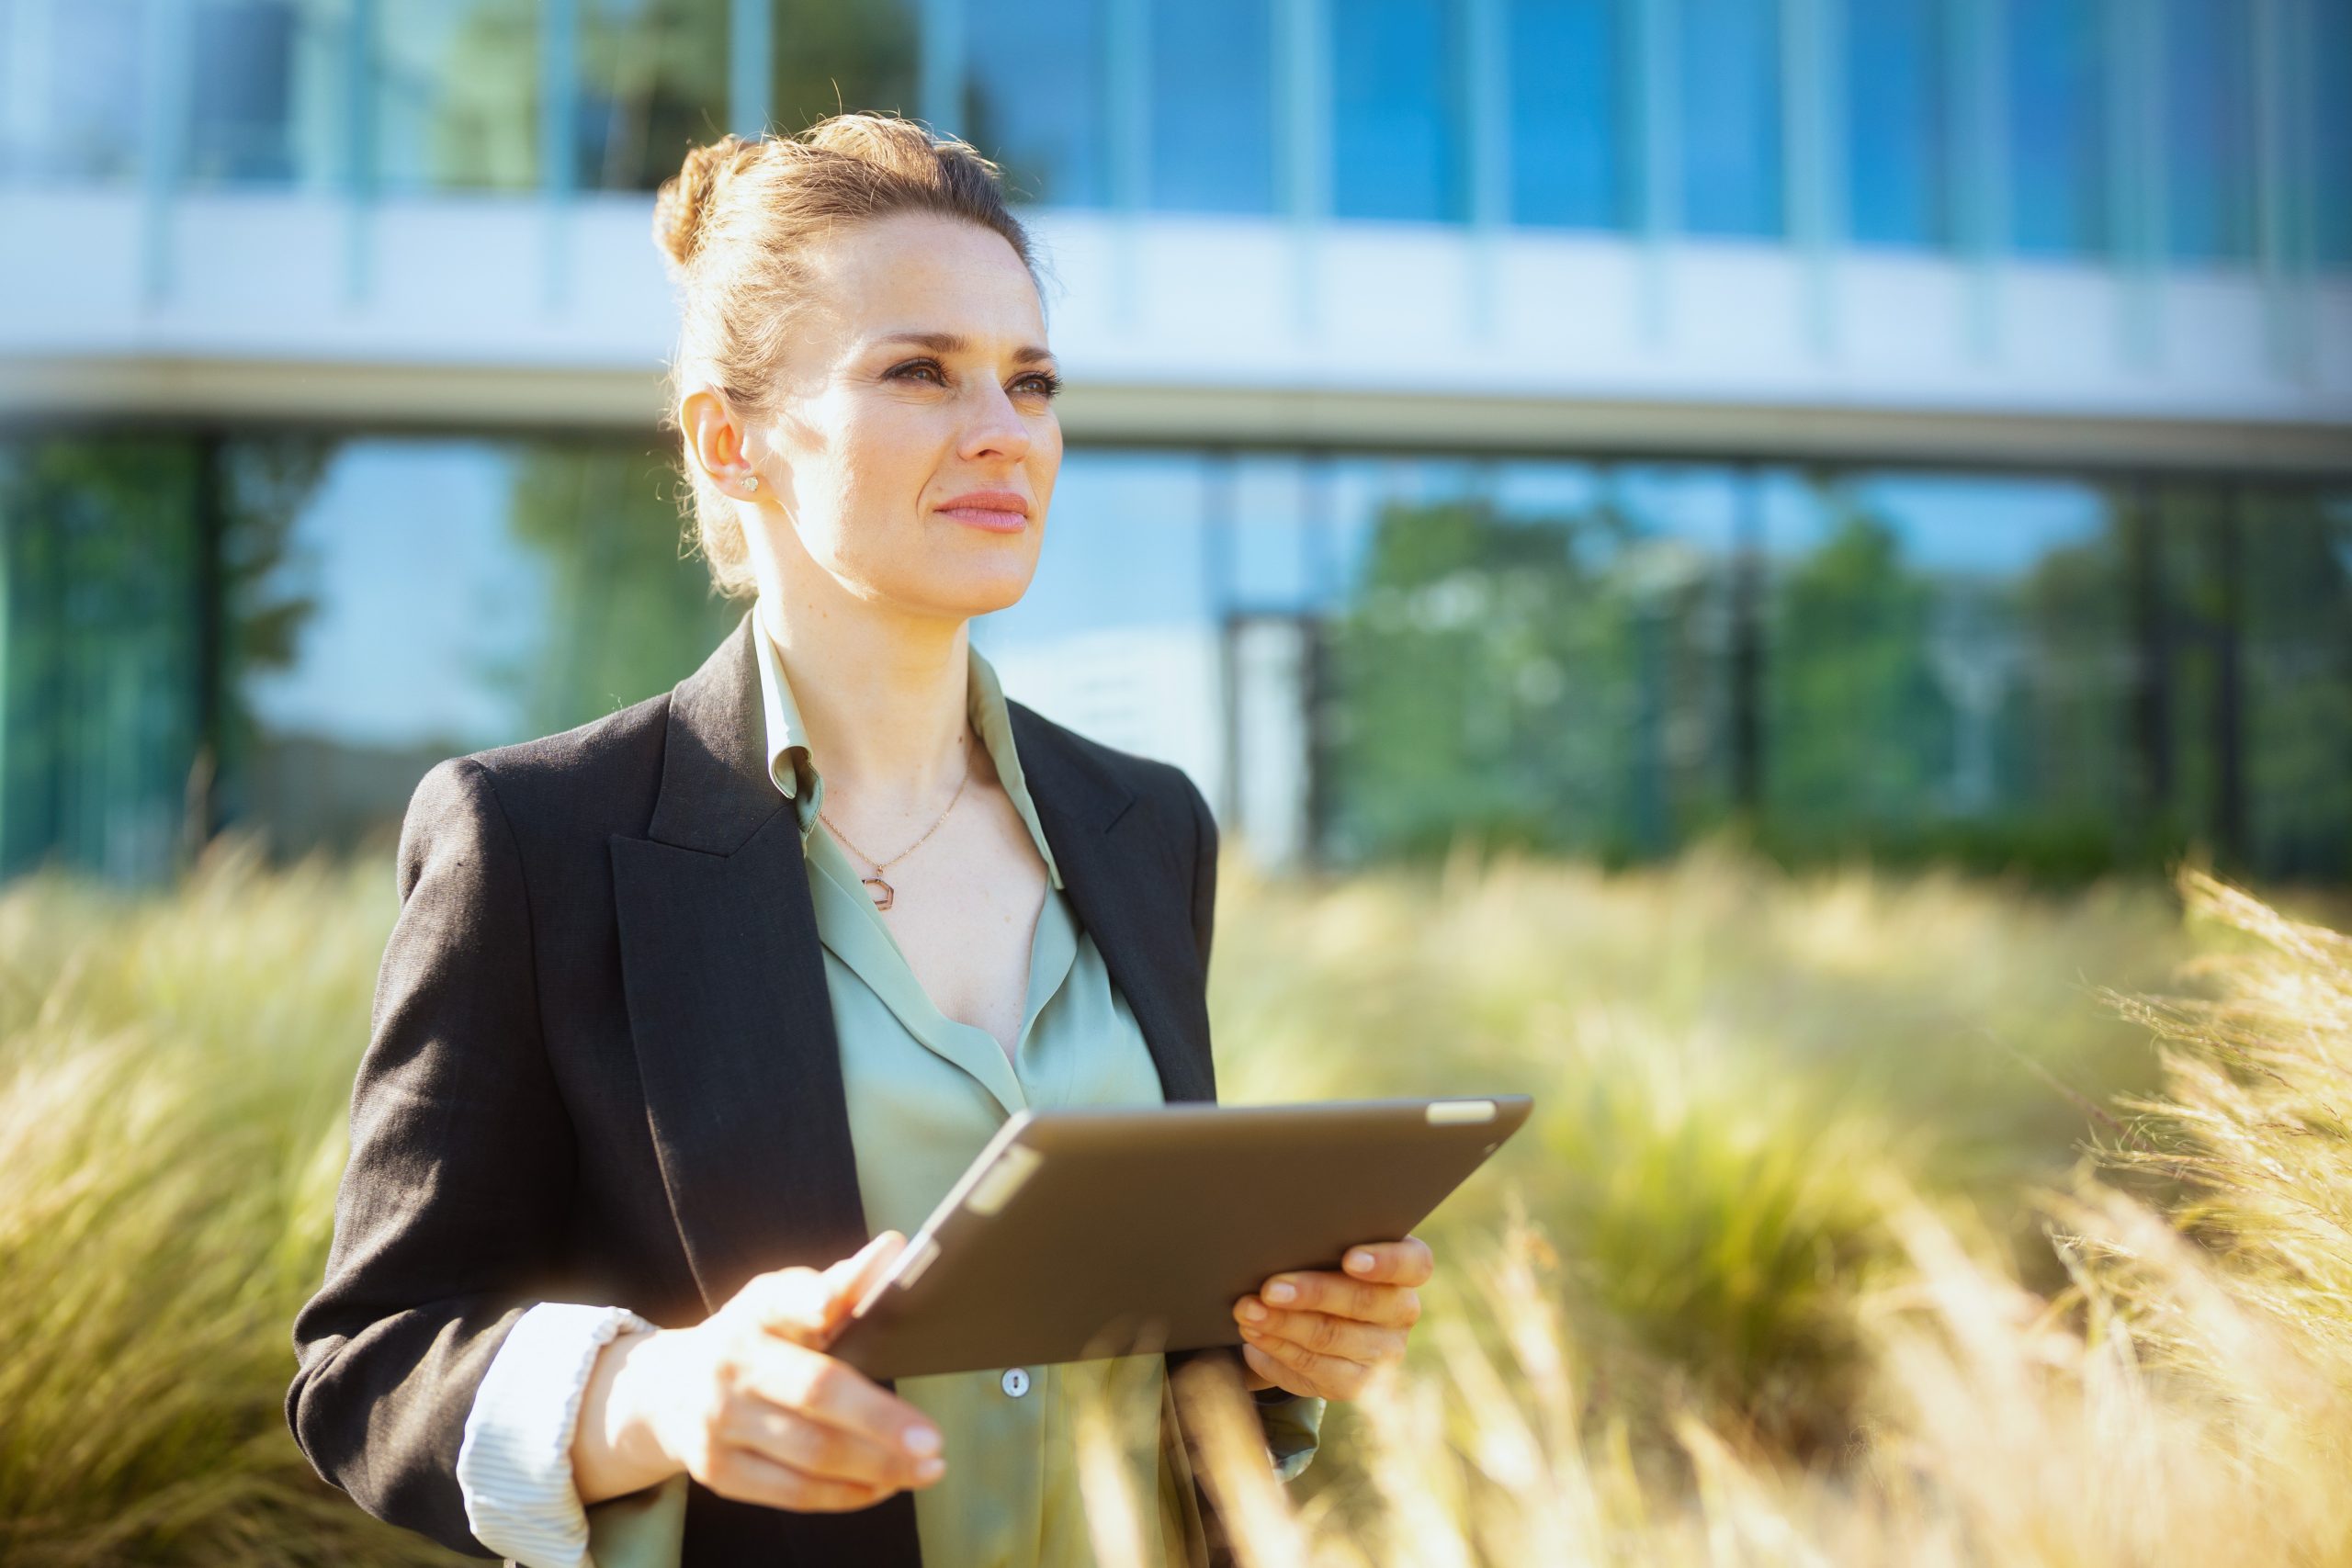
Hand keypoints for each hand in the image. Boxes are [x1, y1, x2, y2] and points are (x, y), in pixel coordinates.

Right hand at [578, 1231, 947, 1511]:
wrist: (665, 1391)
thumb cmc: (753, 1339)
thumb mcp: (783, 1302)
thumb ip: (839, 1283)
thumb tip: (892, 1250)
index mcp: (753, 1312)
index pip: (783, 1300)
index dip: (811, 1299)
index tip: (833, 1304)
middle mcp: (729, 1364)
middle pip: (813, 1392)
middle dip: (879, 1419)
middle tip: (933, 1441)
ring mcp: (718, 1422)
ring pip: (810, 1453)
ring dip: (877, 1467)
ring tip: (925, 1470)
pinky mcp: (718, 1471)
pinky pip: (793, 1492)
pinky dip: (846, 1494)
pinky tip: (884, 1487)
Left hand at [1231, 1235, 1433, 1401]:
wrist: (1313, 1316)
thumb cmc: (1320, 1265)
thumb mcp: (1328, 1250)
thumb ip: (1321, 1242)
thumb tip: (1280, 1240)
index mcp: (1407, 1268)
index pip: (1414, 1263)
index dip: (1384, 1262)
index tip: (1349, 1259)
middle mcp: (1402, 1311)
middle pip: (1363, 1302)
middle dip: (1311, 1294)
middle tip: (1268, 1289)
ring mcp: (1384, 1352)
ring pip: (1332, 1337)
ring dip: (1282, 1324)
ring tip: (1247, 1312)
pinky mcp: (1357, 1383)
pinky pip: (1315, 1369)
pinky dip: (1278, 1351)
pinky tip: (1254, 1338)